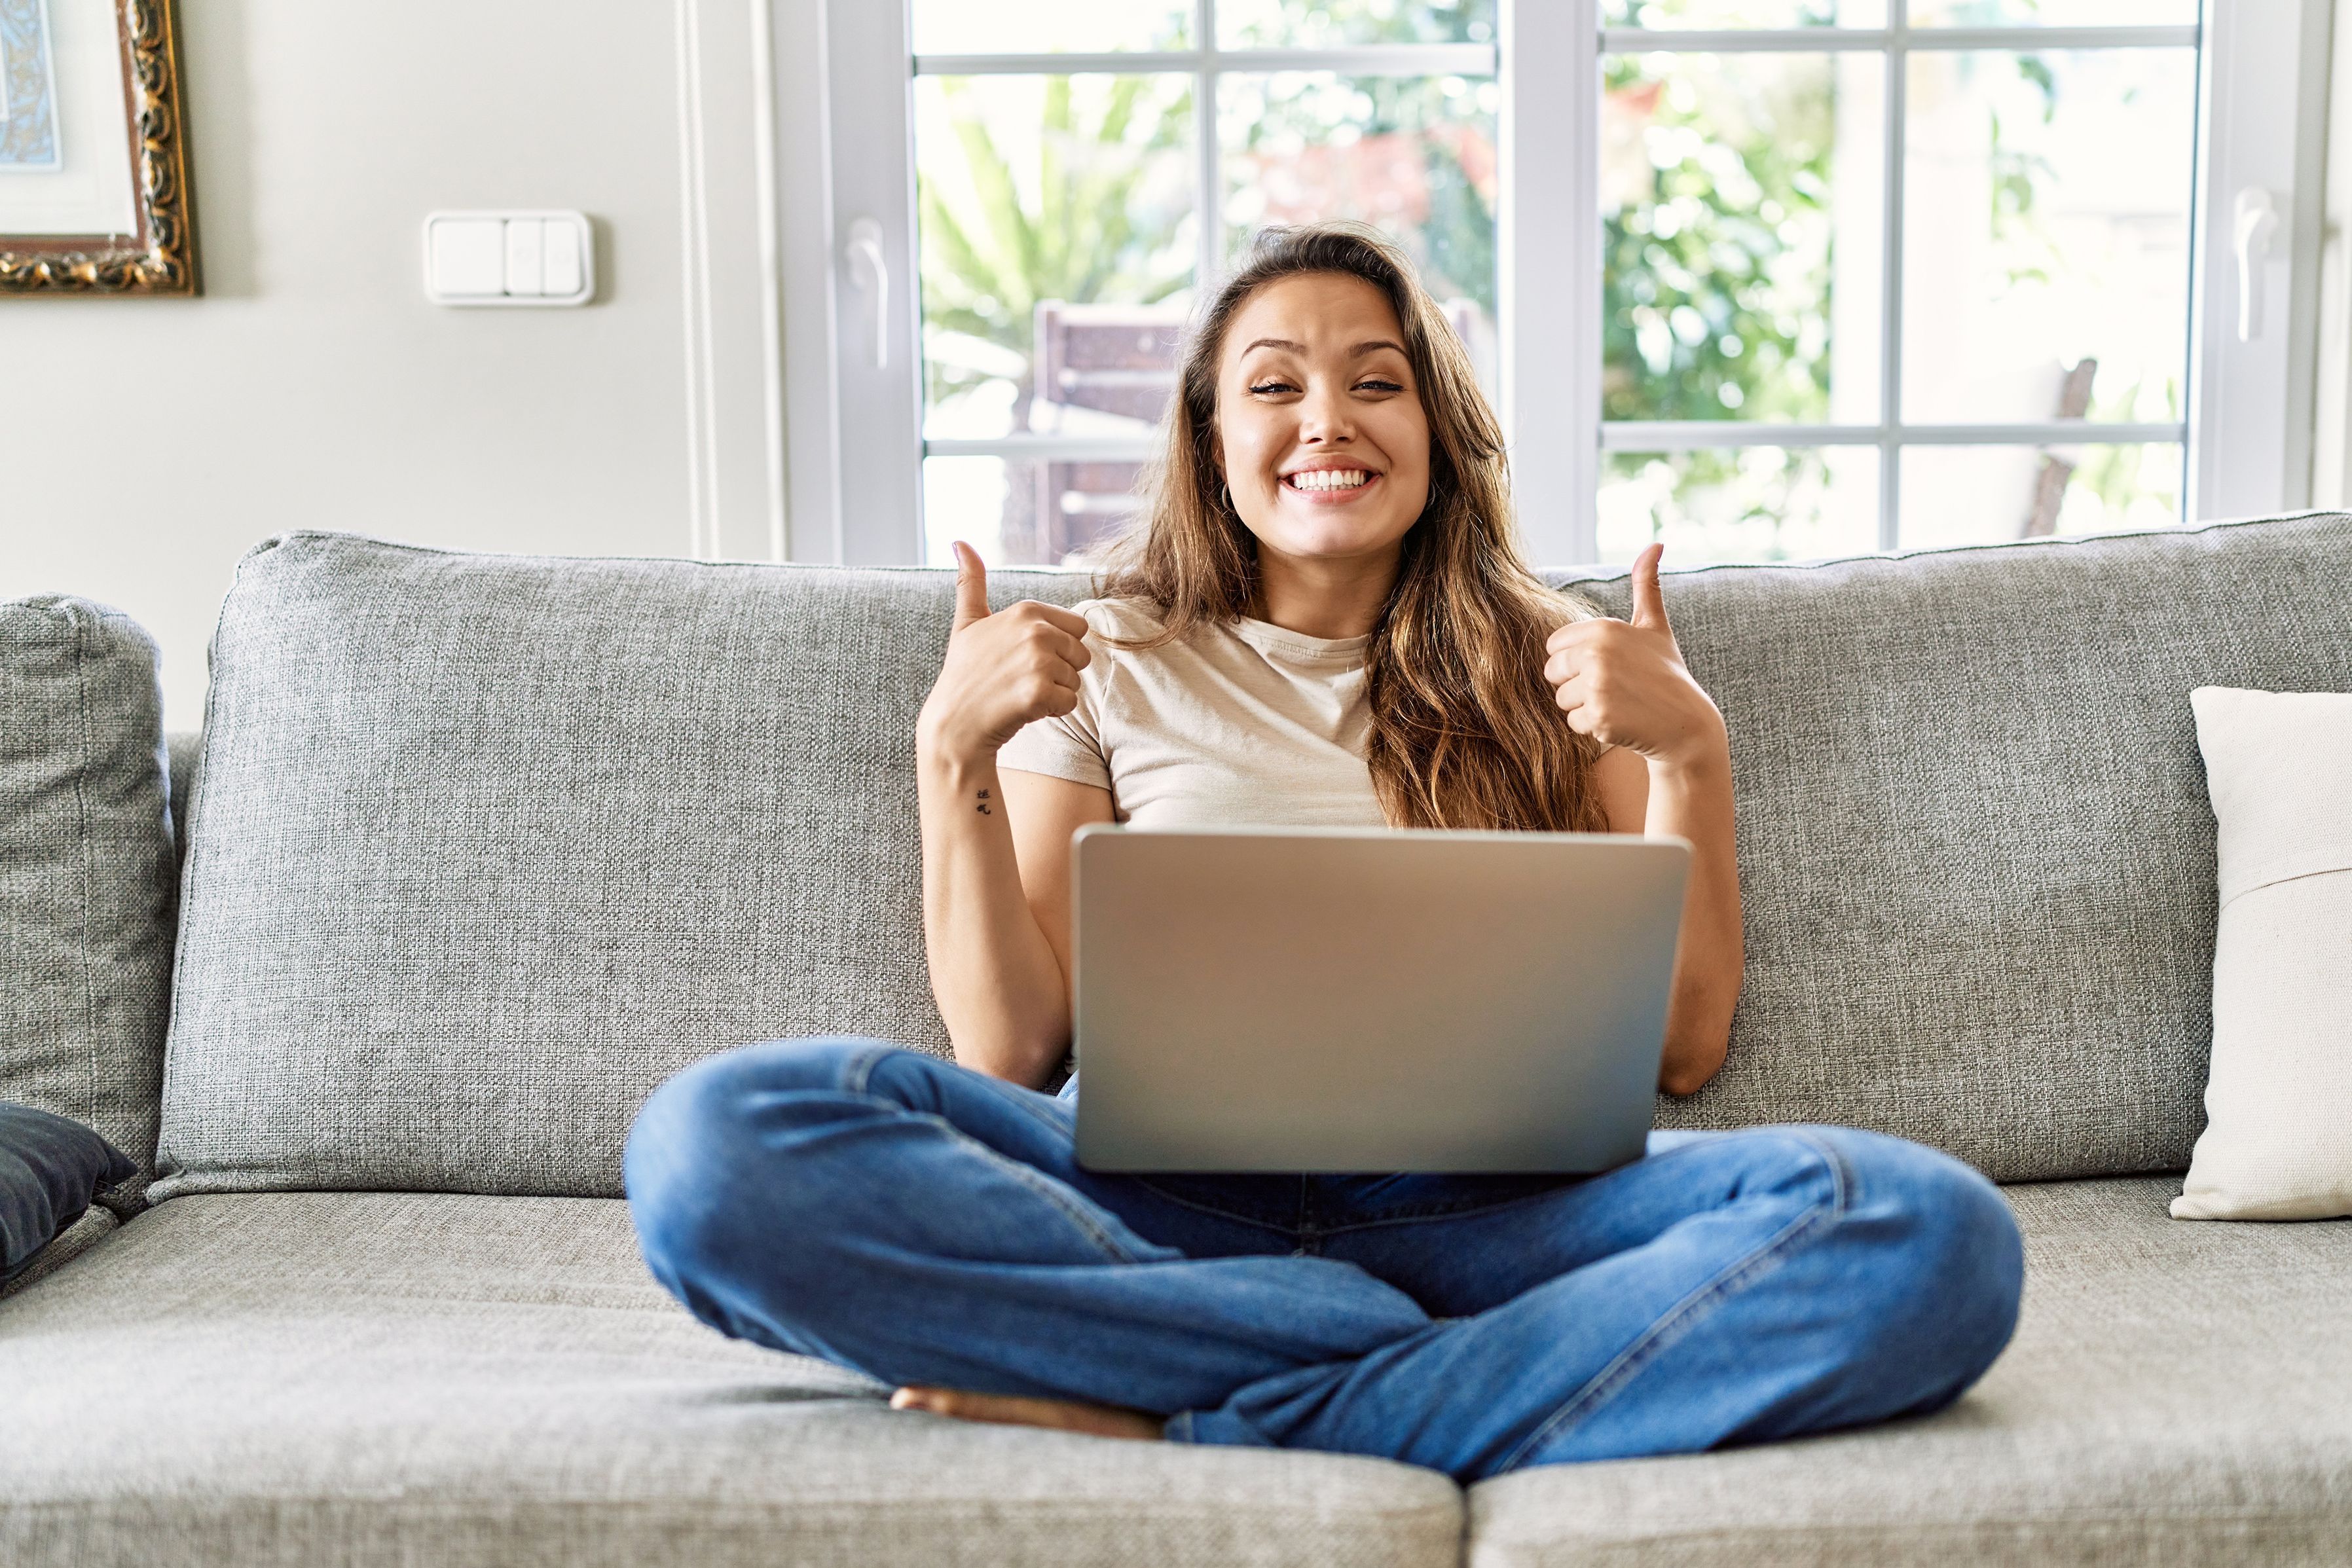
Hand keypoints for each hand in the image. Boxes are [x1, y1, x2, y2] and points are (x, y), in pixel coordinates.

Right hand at [917, 542, 1093, 766]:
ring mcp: (1038, 662)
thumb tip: (959, 541)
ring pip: (1076, 680)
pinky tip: (1023, 709)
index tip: (1022, 657)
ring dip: (1055, 692)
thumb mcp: (967, 623)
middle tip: (1021, 678)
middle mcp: (1035, 631)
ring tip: (1020, 693)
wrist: (954, 724)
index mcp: (1025, 610)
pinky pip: (1070, 703)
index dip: (1055, 648)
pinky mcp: (1039, 693)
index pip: (1077, 628)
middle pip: (1081, 654)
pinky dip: (1052, 711)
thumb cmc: (964, 673)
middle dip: (1060, 670)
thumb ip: (971, 582)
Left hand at [1544, 543, 1724, 769]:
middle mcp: (1597, 654)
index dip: (1575, 658)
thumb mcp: (1655, 625)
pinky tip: (1620, 721)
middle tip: (1612, 686)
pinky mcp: (1599, 718)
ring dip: (1584, 706)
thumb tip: (1655, 544)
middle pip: (1552, 672)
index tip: (1606, 664)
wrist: (1686, 723)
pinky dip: (1593, 727)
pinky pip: (1574, 723)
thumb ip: (1646, 584)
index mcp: (1604, 628)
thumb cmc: (1666, 672)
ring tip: (1618, 702)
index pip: (1554, 646)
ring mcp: (1598, 687)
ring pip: (1562, 699)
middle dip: (1575, 683)